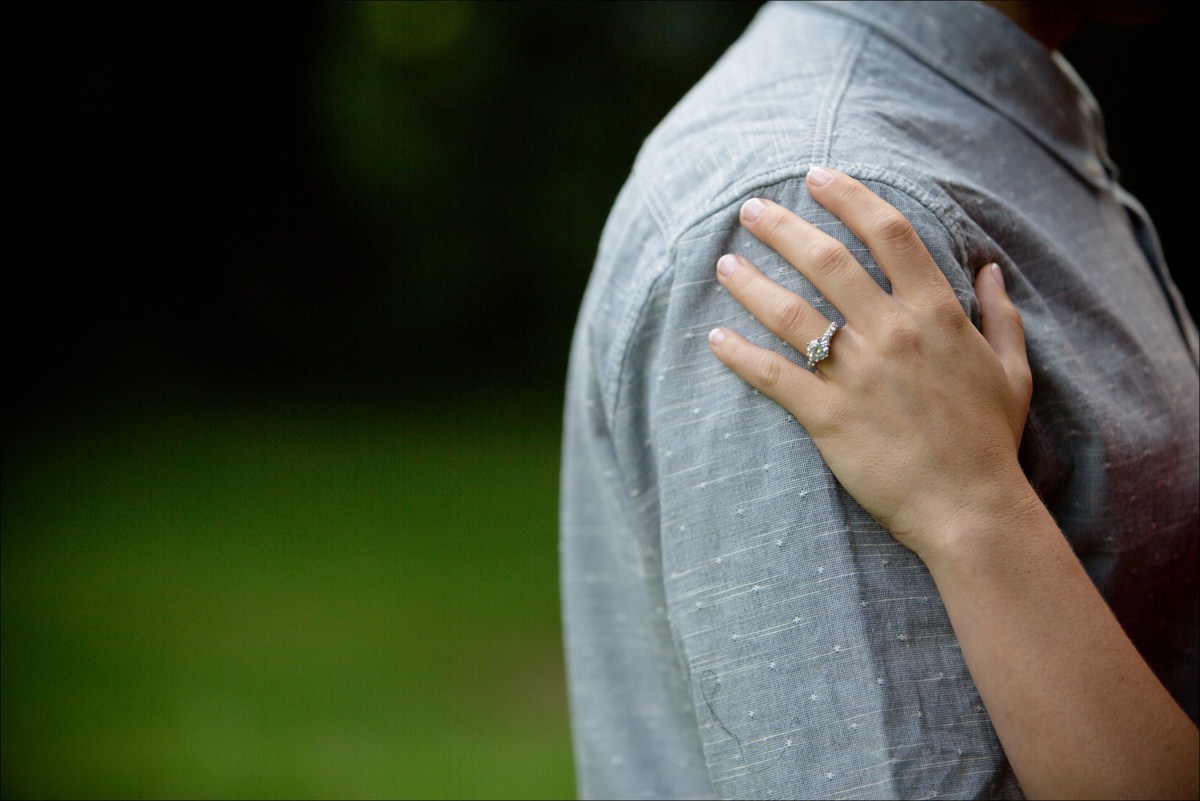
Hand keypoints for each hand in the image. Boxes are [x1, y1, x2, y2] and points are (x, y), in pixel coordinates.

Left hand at [707, 168, 1032, 557]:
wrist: (971, 508)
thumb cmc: (990, 441)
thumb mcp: (1012, 370)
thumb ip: (1000, 315)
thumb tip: (991, 269)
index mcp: (936, 314)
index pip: (888, 234)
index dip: (849, 197)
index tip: (818, 176)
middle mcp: (892, 333)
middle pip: (827, 261)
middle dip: (782, 227)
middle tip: (749, 209)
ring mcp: (857, 374)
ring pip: (790, 312)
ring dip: (750, 282)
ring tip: (723, 264)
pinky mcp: (827, 416)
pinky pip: (773, 374)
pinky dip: (738, 354)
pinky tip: (714, 338)